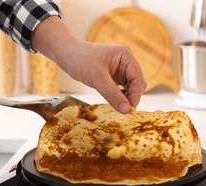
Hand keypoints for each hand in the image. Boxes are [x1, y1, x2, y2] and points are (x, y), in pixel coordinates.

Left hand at [32, 16, 146, 112]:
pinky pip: (122, 89)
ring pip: (131, 88)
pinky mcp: (114, 76)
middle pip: (137, 84)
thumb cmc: (81, 60)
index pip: (138, 78)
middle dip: (132, 97)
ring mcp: (121, 69)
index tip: (130, 109)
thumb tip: (126, 110)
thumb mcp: (97, 78)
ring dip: (127, 98)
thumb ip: (113, 94)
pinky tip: (114, 103)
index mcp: (126, 56)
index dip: (136, 94)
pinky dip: (120, 97)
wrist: (67, 55)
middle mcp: (126, 62)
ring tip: (119, 108)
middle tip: (125, 111)